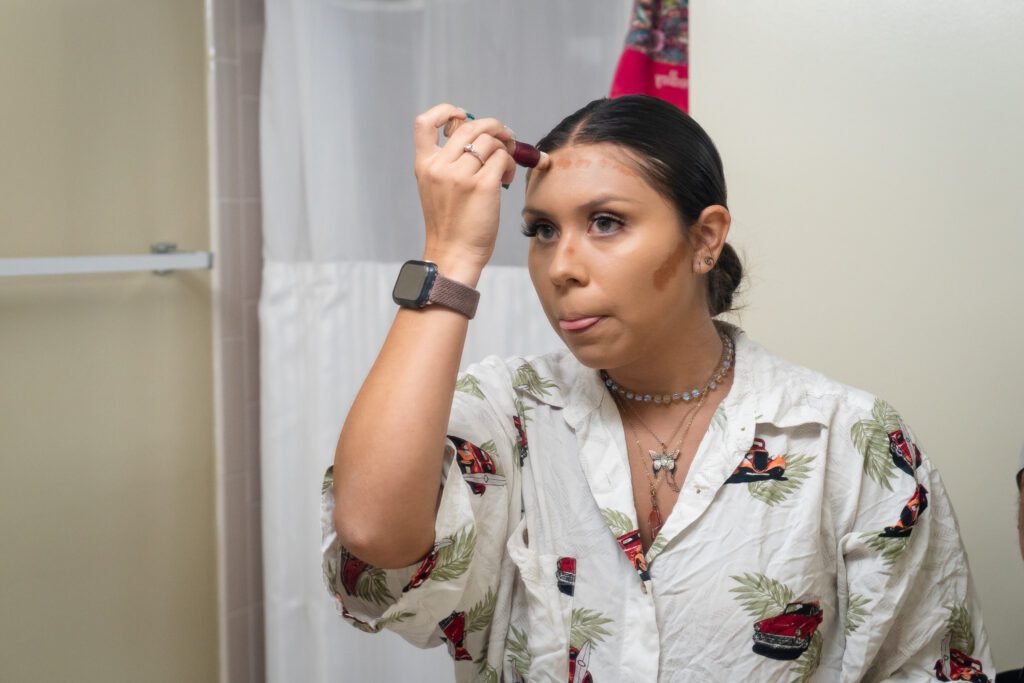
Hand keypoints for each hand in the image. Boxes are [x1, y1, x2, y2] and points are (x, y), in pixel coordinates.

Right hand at [413, 103, 516, 277]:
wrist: (454, 254)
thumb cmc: (452, 224)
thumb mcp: (439, 188)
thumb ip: (451, 162)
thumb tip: (483, 136)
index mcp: (424, 165)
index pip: (425, 123)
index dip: (445, 112)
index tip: (462, 116)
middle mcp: (440, 166)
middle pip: (470, 126)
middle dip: (494, 127)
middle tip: (505, 139)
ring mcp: (460, 175)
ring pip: (490, 141)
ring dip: (504, 150)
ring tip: (504, 170)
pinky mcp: (482, 185)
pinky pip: (502, 158)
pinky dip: (509, 165)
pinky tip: (506, 180)